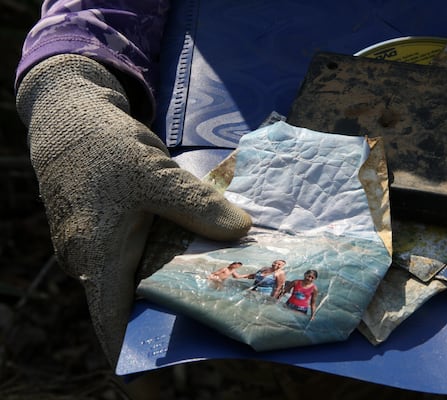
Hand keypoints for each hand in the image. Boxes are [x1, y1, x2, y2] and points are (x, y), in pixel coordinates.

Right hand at [16, 54, 251, 366]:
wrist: (70, 119)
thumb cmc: (106, 150)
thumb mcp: (158, 176)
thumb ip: (199, 207)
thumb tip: (242, 230)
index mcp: (97, 258)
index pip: (113, 325)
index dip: (136, 353)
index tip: (161, 379)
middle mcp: (90, 262)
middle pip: (130, 306)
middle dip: (167, 317)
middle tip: (215, 320)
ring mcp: (92, 248)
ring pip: (133, 280)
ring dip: (167, 286)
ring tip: (214, 289)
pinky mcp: (101, 233)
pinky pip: (131, 259)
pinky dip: (159, 262)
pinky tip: (192, 254)